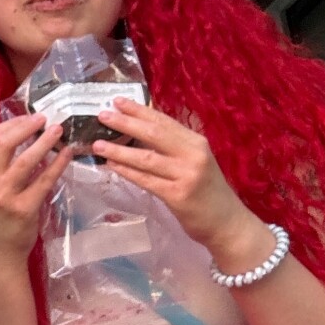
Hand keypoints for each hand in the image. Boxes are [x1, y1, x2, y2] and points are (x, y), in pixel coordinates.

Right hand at [0, 113, 73, 258]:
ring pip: (26, 160)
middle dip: (26, 127)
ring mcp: (5, 196)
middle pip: (5, 144)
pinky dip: (57, 164)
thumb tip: (22, 133)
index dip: (11, 123)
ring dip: (44, 142)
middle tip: (44, 119)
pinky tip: (67, 155)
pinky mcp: (24, 209)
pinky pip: (44, 180)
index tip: (29, 117)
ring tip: (58, 131)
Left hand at [93, 100, 267, 263]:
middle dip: (126, 123)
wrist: (227, 223)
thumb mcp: (195, 161)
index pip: (164, 121)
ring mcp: (186, 175)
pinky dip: (126, 171)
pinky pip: (146, 180)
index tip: (118, 101)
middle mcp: (193, 155)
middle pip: (154, 134)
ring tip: (97, 144)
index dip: (139, 110)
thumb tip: (139, 129)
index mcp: (196, 142)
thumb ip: (173, 146)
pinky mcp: (178, 196)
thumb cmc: (207, 191)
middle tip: (102, 115)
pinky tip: (111, 166)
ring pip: (146, 158)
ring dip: (119, 150)